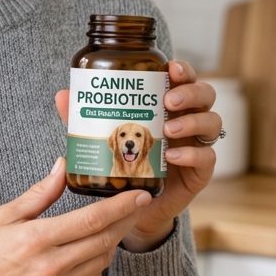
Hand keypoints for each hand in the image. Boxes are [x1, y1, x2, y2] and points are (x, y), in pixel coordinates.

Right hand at [0, 158, 151, 275]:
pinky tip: (96, 246)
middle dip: (127, 219)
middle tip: (139, 202)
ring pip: (101, 260)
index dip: (121, 206)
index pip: (92, 220)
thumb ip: (40, 193)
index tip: (140, 193)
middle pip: (104, 239)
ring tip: (118, 221)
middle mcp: (51, 267)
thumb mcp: (4, 216)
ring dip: (114, 239)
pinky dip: (99, 260)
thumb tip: (62, 166)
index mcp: (36, 239)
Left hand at [55, 60, 220, 253]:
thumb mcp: (103, 136)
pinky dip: (192, 154)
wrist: (133, 207)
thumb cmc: (124, 164)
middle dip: (190, 93)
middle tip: (168, 101)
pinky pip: (208, 158)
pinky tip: (172, 156)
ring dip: (191, 122)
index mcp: (168, 106)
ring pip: (212, 122)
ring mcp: (197, 145)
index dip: (183, 70)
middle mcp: (187, 120)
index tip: (170, 68)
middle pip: (205, 95)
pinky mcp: (200, 172)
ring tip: (167, 130)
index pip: (184, 80)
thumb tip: (63, 95)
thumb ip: (87, 117)